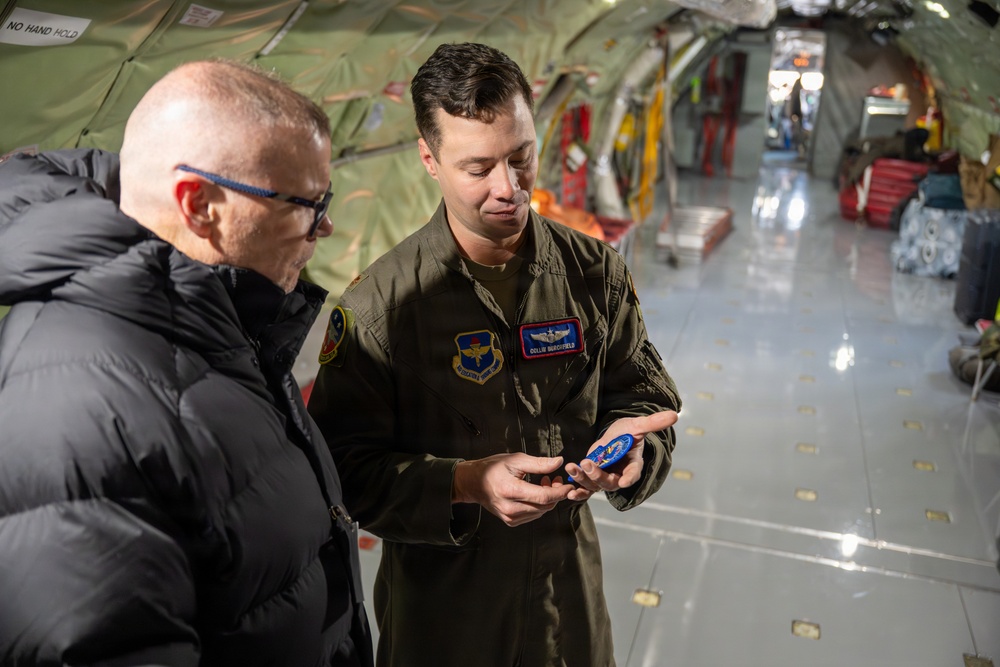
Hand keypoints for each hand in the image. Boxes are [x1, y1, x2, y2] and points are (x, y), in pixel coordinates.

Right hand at [453, 453, 572, 526]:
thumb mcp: (515, 460)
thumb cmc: (492, 469)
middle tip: (554, 478)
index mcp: (511, 491)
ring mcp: (510, 517)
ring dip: (547, 499)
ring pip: (541, 512)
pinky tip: (535, 493)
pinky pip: (533, 515)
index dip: (560, 492)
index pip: (544, 497)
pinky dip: (539, 505)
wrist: (473, 483)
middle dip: (555, 493)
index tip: (569, 485)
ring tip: (543, 483)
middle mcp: (510, 508)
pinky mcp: (511, 521)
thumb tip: (558, 462)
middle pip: (545, 506)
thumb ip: (539, 463)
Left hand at [564, 411, 678, 500]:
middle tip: (587, 463)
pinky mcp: (593, 478)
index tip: (625, 481)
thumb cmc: (628, 432)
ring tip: (573, 468)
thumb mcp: (638, 426)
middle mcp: (620, 475)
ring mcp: (606, 478)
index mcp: (634, 465)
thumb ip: (653, 423)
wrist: (616, 436)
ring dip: (583, 480)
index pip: (633, 473)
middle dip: (598, 475)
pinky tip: (569, 490)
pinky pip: (586, 489)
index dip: (629, 477)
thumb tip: (674, 415)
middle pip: (610, 481)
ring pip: (595, 485)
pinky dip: (578, 491)